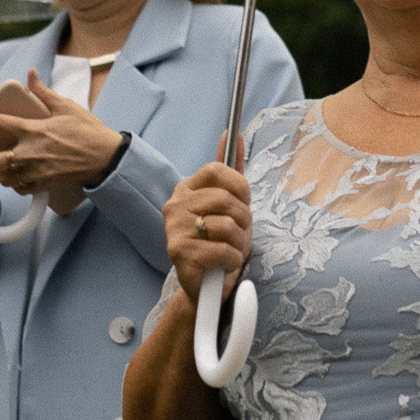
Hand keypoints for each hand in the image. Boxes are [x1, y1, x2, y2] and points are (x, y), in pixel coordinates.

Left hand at [0, 71, 117, 201]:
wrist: (106, 157)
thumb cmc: (88, 131)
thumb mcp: (66, 107)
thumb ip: (43, 92)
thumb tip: (30, 73)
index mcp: (35, 129)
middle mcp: (32, 152)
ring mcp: (37, 170)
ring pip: (5, 178)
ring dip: (1, 173)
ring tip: (4, 167)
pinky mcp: (45, 184)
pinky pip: (20, 189)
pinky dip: (16, 185)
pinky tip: (19, 177)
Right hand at [163, 161, 250, 305]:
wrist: (207, 286)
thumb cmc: (220, 242)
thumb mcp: (230, 204)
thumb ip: (231, 170)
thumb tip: (234, 133)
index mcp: (186, 189)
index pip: (217, 169)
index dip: (240, 186)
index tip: (244, 202)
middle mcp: (174, 206)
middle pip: (225, 199)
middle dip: (244, 220)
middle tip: (240, 234)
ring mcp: (174, 229)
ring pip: (227, 225)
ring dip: (240, 243)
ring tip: (232, 250)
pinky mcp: (179, 253)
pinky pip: (223, 249)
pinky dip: (233, 260)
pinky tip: (225, 265)